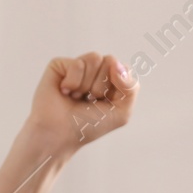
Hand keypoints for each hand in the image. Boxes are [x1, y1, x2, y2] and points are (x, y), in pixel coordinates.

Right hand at [23, 52, 138, 157]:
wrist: (60, 134)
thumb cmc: (89, 126)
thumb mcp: (121, 112)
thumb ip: (131, 87)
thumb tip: (116, 64)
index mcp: (111, 80)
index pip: (124, 68)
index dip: (118, 85)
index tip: (106, 102)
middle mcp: (95, 71)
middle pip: (111, 61)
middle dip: (101, 86)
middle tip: (89, 101)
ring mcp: (78, 66)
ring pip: (95, 58)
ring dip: (87, 85)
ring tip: (76, 97)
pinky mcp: (61, 64)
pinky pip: (78, 64)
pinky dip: (73, 83)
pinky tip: (65, 92)